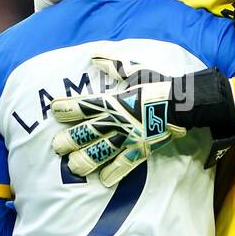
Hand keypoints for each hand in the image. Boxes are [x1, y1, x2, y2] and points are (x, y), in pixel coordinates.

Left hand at [50, 58, 186, 187]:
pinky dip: (115, 172)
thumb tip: (95, 54)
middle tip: (56, 147)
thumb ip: (113, 64)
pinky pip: (125, 163)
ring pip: (101, 151)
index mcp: (113, 101)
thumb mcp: (134, 70)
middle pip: (87, 132)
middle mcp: (116, 121)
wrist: (181, 102)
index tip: (53, 110)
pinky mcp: (141, 148)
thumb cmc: (157, 84)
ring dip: (85, 160)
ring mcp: (128, 136)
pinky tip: (104, 180)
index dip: (67, 108)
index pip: (84, 105)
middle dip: (69, 140)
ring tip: (73, 167)